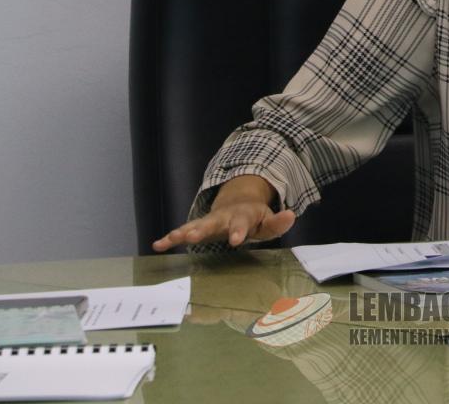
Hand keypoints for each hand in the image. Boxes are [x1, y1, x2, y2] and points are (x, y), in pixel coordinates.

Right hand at [152, 174, 294, 251]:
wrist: (238, 202)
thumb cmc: (255, 217)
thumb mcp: (269, 221)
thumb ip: (278, 222)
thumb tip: (291, 215)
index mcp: (242, 215)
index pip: (242, 223)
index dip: (239, 231)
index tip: (235, 240)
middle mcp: (223, 217)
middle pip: (212, 223)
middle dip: (203, 229)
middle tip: (193, 237)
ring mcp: (208, 221)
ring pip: (194, 225)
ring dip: (182, 232)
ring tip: (170, 239)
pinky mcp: (197, 226)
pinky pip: (182, 232)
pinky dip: (170, 238)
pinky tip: (157, 245)